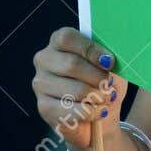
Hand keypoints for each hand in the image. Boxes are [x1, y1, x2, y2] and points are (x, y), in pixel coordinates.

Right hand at [32, 27, 128, 149]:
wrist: (100, 112)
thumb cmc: (103, 82)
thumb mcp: (110, 65)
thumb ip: (107, 57)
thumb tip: (109, 59)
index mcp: (59, 42)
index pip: (66, 38)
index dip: (90, 49)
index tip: (109, 62)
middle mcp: (45, 60)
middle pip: (72, 64)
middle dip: (98, 77)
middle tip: (110, 85)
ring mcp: (40, 83)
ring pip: (75, 90)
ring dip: (98, 96)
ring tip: (107, 98)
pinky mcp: (44, 107)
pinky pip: (71, 110)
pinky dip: (92, 112)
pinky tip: (99, 111)